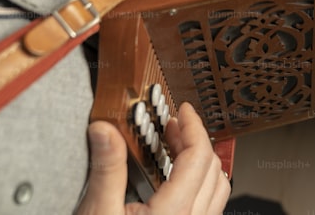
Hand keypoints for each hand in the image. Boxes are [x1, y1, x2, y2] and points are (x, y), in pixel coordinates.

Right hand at [76, 102, 230, 214]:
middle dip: (196, 141)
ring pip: (217, 191)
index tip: (183, 110)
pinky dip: (200, 185)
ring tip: (177, 148)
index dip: (194, 127)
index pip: (199, 157)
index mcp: (174, 214)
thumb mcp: (97, 213)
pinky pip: (208, 209)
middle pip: (213, 170)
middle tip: (175, 125)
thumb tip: (105, 130)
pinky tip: (176, 181)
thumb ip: (107, 169)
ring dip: (202, 163)